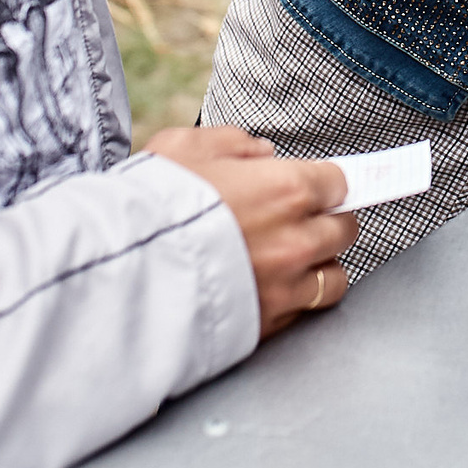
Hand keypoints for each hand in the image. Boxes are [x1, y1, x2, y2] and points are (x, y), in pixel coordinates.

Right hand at [143, 126, 358, 335]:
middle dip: (327, 222)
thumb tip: (261, 152)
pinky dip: (296, 302)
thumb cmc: (152, 206)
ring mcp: (287, 286)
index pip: (338, 182)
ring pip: (335, 277)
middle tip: (303, 222)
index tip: (316, 188)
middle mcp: (297, 239)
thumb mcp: (184, 147)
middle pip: (344, 229)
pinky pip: (305, 314)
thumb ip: (233, 143)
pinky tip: (270, 290)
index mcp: (286, 189)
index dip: (323, 184)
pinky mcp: (269, 324)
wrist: (122, 272)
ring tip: (293, 261)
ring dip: (320, 266)